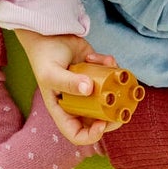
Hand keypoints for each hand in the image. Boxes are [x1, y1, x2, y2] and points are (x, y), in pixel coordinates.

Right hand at [13, 29, 119, 146]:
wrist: (50, 33)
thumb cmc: (45, 56)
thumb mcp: (51, 73)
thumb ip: (68, 82)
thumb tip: (89, 89)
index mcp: (63, 110)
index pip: (77, 134)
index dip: (91, 135)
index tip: (101, 123)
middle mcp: (78, 103)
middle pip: (99, 120)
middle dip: (114, 115)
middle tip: (122, 104)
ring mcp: (90, 89)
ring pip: (110, 99)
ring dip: (116, 87)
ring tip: (113, 72)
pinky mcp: (98, 73)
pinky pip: (111, 77)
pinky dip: (112, 68)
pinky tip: (103, 58)